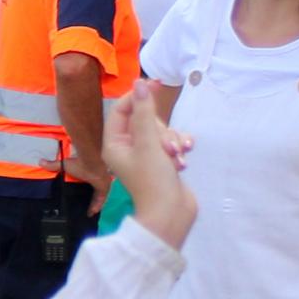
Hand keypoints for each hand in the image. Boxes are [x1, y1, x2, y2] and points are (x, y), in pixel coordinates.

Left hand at [110, 86, 196, 249]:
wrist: (171, 214)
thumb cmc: (153, 180)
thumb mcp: (148, 143)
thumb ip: (144, 112)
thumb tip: (140, 84)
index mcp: (114, 144)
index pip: (122, 110)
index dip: (137, 96)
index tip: (155, 84)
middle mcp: (127, 148)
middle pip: (145, 120)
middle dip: (161, 129)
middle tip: (167, 147)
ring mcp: (145, 154)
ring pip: (162, 131)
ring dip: (173, 140)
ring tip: (176, 156)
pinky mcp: (162, 160)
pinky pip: (172, 142)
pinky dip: (179, 147)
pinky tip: (183, 158)